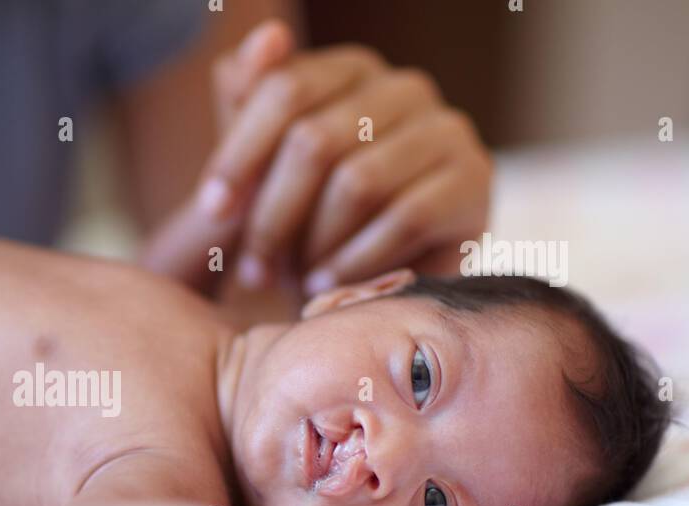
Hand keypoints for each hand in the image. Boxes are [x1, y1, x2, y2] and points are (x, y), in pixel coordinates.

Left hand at [206, 20, 491, 295]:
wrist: (373, 279)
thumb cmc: (308, 219)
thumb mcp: (263, 167)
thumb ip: (249, 104)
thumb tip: (266, 37)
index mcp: (349, 69)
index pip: (284, 89)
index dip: (239, 155)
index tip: (212, 212)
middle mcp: (404, 87)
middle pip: (315, 141)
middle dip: (272, 215)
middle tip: (252, 268)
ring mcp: (447, 129)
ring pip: (358, 183)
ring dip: (314, 244)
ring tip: (294, 279)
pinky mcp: (476, 180)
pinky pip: (406, 219)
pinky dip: (358, 260)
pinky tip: (330, 284)